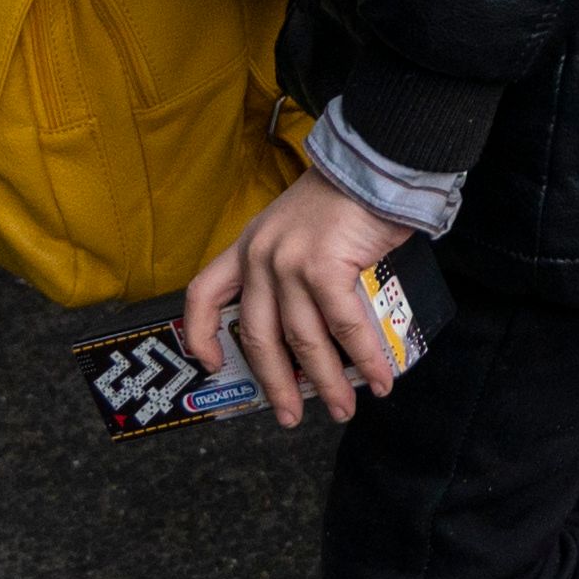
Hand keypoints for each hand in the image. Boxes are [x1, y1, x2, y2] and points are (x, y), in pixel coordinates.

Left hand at [178, 169, 417, 427]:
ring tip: (344, 408)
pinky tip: (378, 378)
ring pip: (303, 341)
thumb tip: (314, 324)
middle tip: (290, 417)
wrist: (376, 161)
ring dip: (327, 383)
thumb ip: (292, 265)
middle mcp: (260, 257)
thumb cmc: (347, 195)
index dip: (200, 335)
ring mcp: (290, 264)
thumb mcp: (299, 226)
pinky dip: (364, 358)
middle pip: (257, 337)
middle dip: (276, 385)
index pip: (203, 294)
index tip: (212, 365)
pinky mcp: (325, 268)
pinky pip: (343, 327)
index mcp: (248, 246)